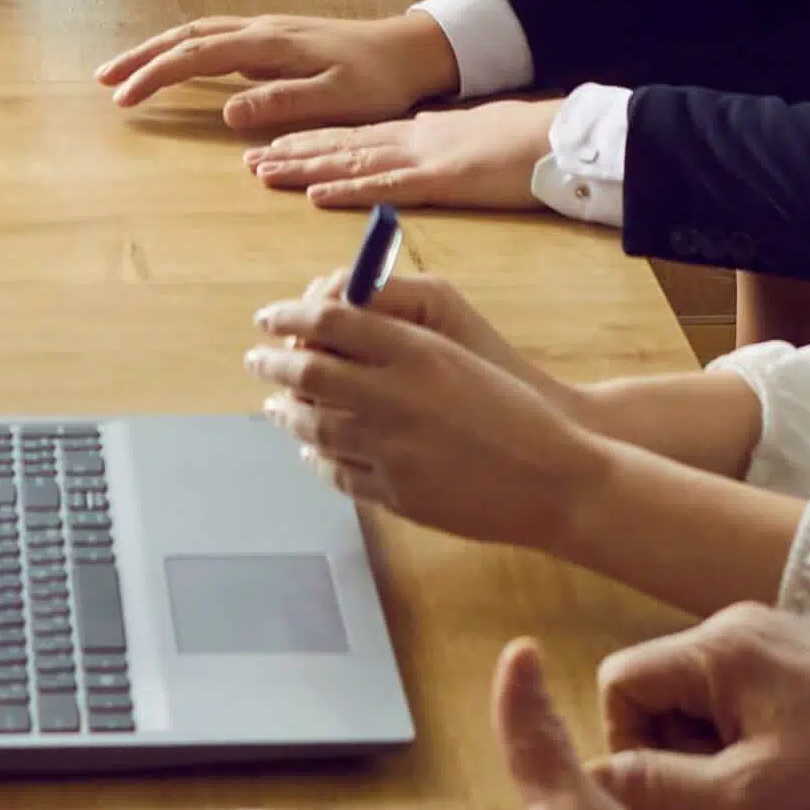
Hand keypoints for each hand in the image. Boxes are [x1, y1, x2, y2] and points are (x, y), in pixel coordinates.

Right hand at [91, 7, 452, 136]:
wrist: (412, 50)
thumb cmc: (380, 80)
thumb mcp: (337, 100)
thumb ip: (282, 104)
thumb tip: (225, 111)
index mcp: (270, 44)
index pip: (197, 55)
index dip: (156, 75)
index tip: (123, 97)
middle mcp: (262, 30)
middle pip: (187, 36)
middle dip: (142, 56)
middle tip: (103, 80)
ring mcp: (268, 32)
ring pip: (200, 33)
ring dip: (160, 50)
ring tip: (126, 71)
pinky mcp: (276, 40)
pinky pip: (216, 39)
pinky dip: (185, 49)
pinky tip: (178, 64)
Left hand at [241, 98, 564, 211]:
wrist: (561, 135)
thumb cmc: (525, 144)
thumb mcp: (473, 142)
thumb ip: (443, 147)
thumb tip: (422, 149)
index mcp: (421, 134)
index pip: (355, 136)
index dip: (312, 141)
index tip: (275, 145)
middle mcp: (413, 141)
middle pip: (342, 145)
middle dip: (294, 153)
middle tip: (249, 161)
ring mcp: (424, 158)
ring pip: (351, 161)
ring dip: (304, 169)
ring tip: (263, 173)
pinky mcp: (441, 180)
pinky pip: (386, 187)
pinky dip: (347, 190)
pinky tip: (316, 195)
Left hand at [245, 271, 602, 546]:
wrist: (553, 479)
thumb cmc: (514, 409)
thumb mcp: (457, 355)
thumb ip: (398, 339)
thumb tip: (337, 324)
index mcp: (416, 351)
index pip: (330, 320)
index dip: (290, 315)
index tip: (269, 317)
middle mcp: (396, 397)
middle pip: (309, 372)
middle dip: (272, 363)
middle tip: (256, 360)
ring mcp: (391, 450)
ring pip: (315, 427)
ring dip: (288, 412)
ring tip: (276, 405)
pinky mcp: (395, 493)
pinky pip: (338, 472)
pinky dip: (318, 456)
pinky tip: (312, 448)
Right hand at [591, 603, 809, 809]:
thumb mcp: (745, 798)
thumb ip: (658, 789)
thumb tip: (593, 780)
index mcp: (716, 647)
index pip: (618, 681)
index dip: (628, 742)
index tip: (672, 786)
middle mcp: (734, 624)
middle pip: (653, 685)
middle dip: (670, 745)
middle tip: (722, 789)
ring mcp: (766, 635)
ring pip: (691, 692)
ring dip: (705, 744)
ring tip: (758, 780)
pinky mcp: (791, 655)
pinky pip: (729, 690)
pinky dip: (737, 733)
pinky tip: (781, 765)